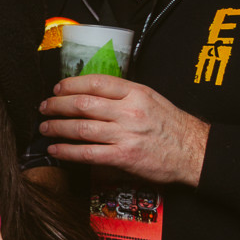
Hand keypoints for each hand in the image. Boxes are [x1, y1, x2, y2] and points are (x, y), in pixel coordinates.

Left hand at [39, 74, 208, 186]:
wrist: (195, 152)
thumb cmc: (172, 126)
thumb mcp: (151, 98)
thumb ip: (123, 94)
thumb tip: (92, 92)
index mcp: (136, 93)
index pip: (95, 82)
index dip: (71, 84)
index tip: (57, 88)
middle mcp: (129, 111)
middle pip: (82, 104)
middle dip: (57, 105)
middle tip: (44, 107)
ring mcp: (125, 135)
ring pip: (81, 128)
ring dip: (57, 127)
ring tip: (45, 127)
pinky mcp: (123, 157)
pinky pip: (87, 153)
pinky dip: (67, 151)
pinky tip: (56, 149)